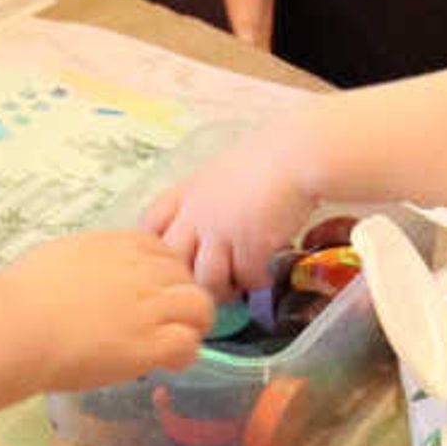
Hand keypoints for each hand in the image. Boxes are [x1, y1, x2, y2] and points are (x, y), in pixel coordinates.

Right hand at [0, 229, 213, 392]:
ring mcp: (149, 306)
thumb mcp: (60, 255)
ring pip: (199, 306)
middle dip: (179, 298)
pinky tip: (169, 363)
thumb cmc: (21, 295)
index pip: (163, 251)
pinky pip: (188, 343)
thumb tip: (89, 273)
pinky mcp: (149, 343)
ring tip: (175, 341)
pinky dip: (184, 353)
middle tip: (165, 322)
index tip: (151, 293)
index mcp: (118, 245)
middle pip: (185, 276)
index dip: (162, 274)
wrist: (17, 325)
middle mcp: (141, 270)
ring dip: (192, 324)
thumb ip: (87, 260)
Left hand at [141, 123, 320, 297]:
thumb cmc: (266, 160)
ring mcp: (222, 230)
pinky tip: (264, 277)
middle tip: (204, 285)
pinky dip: (255, 282)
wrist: (297, 156)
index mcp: (187, 192)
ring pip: (207, 279)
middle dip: (187, 278)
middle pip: (173, 260)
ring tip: (237, 286)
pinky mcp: (251, 245)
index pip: (149, 225)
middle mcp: (198, 213)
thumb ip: (203, 198)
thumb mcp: (220, 173)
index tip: (171, 256)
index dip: (154, 246)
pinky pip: (246, 279)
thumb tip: (200, 225)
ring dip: (222, 289)